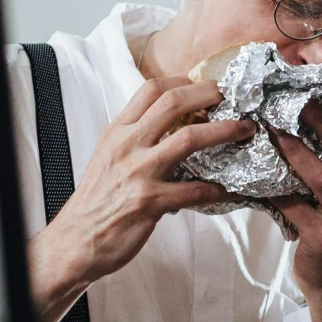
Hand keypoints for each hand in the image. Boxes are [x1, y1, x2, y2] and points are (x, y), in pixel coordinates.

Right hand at [37, 76, 251, 311]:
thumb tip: (171, 123)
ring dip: (225, 130)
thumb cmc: (97, 199)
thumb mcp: (109, 155)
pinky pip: (194, 190)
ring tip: (245, 129)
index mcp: (118, 131)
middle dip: (209, 93)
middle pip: (173, 102)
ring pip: (189, 138)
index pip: (151, 89)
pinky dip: (219, 189)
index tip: (206, 86)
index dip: (185, 81)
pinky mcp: (149, 202)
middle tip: (232, 96)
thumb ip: (136, 136)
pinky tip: (233, 190)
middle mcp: (127, 145)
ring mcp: (139, 172)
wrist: (76, 239)